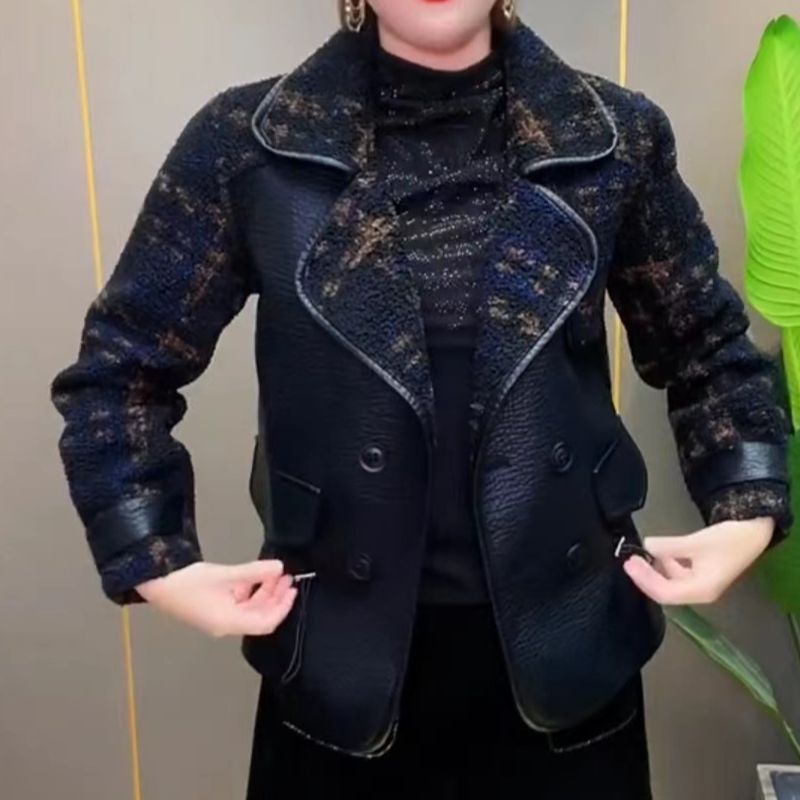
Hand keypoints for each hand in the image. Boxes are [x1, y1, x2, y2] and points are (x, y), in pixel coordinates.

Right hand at [135, 559, 298, 637]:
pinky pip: (239, 603)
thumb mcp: (224, 575)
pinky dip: (251, 591)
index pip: (266, 622)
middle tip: (287, 578)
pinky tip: (257, 576)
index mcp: (229, 622)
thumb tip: (278, 567)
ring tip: (276, 574)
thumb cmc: (186, 582)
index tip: (293, 590)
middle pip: (260, 615)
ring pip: (251, 608)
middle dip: (276, 597)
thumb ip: (254, 572)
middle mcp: (226, 624)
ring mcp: (219, 617)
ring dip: (265, 592)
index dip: (282, 607)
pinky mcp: (213, 608)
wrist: (155, 582)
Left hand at [622, 517, 774, 604]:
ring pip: (670, 581)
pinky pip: (677, 573)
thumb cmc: (730, 540)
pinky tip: (660, 552)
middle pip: (665, 590)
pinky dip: (666, 563)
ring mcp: (700, 583)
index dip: (644, 580)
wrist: (753, 532)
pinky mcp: (701, 573)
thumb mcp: (696, 542)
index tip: (630, 564)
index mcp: (701, 590)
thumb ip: (669, 547)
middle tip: (631, 559)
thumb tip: (648, 546)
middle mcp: (699, 591)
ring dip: (655, 569)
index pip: (664, 593)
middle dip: (646, 575)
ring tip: (642, 554)